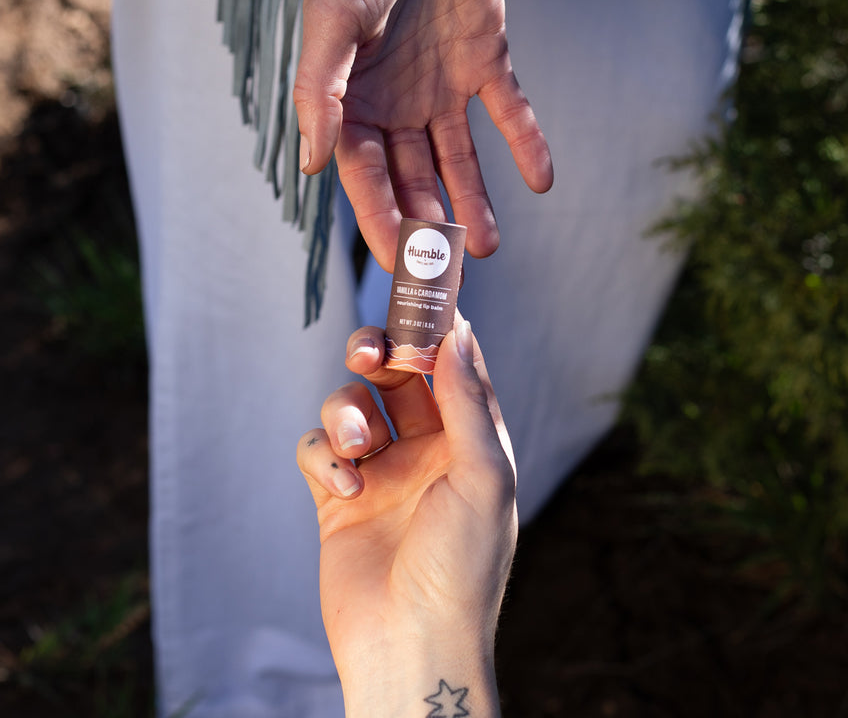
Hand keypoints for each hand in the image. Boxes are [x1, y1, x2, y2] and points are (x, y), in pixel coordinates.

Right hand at [293, 0, 552, 268]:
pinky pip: (509, 111)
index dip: (381, 219)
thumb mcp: (331, 22)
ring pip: (460, 159)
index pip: (367, 176)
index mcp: (354, 102)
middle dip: (430, 225)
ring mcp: (442, 88)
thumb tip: (309, 164)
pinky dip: (526, 143)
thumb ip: (321, 92)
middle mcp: (398, 105)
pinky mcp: (486, 63)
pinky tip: (542, 181)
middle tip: (450, 272)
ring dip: (474, 200)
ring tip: (488, 247)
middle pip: (414, 179)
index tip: (398, 264)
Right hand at [297, 319, 516, 716]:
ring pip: (350, 404)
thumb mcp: (483, 477)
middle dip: (378, 355)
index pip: (452, 367)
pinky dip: (323, 454)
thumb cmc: (462, 567)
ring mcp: (379, 471)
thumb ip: (468, 402)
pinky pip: (317, 447)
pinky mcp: (337, 494)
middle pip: (394, 375)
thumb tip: (459, 333)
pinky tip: (344, 487)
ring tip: (358, 448)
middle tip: (370, 351)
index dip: (435, 330)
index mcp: (467, 441)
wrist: (410, 646)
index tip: (417, 295)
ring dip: (347, 413)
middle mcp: (425, 449)